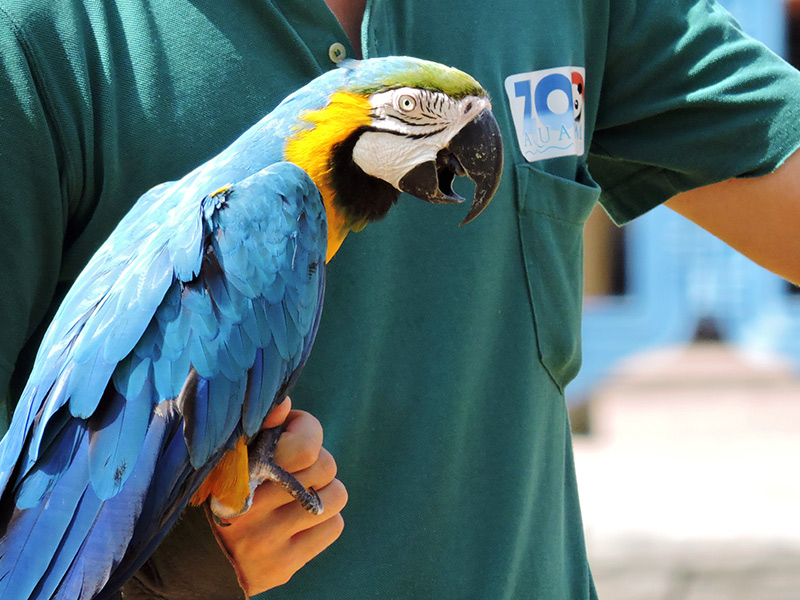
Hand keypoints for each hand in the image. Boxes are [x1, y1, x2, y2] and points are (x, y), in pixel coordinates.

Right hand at [211, 398, 347, 595]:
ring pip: (336, 496)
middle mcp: (248, 506)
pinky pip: (334, 525)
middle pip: (325, 466)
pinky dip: (324, 521)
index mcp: (237, 469)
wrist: (204, 559)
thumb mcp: (237, 452)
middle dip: (317, 464)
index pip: (306, 445)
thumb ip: (261, 425)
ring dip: (324, 493)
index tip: (292, 435)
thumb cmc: (232, 487)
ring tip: (301, 496)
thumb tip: (285, 403)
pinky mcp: (280, 566)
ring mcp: (264, 540)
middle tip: (298, 470)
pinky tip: (300, 522)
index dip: (306, 431)